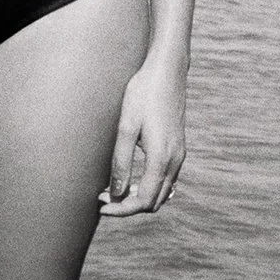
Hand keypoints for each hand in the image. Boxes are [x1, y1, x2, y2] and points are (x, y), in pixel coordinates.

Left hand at [99, 55, 186, 215]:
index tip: (100, 205)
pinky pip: (166, 180)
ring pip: (162, 192)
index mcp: (162, 159)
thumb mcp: (127, 126)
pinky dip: (148, 185)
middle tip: (103, 195)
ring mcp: (179, 155)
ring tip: (114, 187)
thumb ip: (121, 161)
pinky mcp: (178, 147)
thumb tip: (115, 192)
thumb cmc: (143, 93)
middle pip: (154, 201)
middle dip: (128, 204)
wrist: (167, 70)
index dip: (121, 208)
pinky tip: (131, 176)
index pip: (143, 200)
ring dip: (139, 196)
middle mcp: (175, 161)